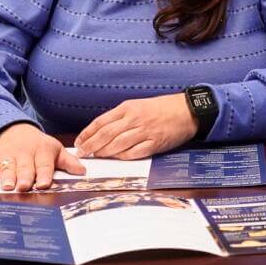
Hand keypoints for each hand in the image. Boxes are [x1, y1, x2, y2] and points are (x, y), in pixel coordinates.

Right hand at [0, 122, 84, 191]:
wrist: (14, 130)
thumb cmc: (38, 145)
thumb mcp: (54, 150)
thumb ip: (68, 162)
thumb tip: (83, 172)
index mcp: (43, 151)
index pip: (44, 165)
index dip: (44, 174)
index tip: (44, 183)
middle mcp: (26, 153)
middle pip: (25, 167)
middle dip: (24, 177)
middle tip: (23, 186)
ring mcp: (9, 155)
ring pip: (8, 167)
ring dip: (7, 177)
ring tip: (6, 186)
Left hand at [74, 93, 197, 159]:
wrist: (186, 110)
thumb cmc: (161, 108)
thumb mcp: (137, 105)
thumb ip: (120, 117)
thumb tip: (101, 131)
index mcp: (128, 108)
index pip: (101, 121)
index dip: (88, 133)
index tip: (79, 142)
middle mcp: (134, 119)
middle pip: (106, 134)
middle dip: (91, 145)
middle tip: (82, 153)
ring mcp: (145, 131)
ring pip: (118, 144)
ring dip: (105, 152)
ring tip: (96, 157)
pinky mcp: (155, 143)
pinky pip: (135, 152)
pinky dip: (123, 156)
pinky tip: (117, 159)